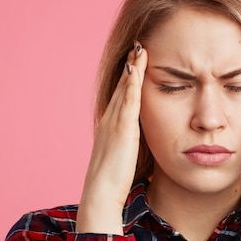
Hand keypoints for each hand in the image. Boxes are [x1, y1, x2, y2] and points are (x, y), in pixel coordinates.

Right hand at [76, 42, 147, 233]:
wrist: (100, 194)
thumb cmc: (112, 182)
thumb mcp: (122, 158)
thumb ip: (128, 146)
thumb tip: (137, 145)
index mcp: (110, 127)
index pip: (120, 97)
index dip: (128, 78)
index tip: (136, 62)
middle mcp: (109, 121)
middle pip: (121, 87)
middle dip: (130, 66)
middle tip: (138, 46)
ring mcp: (114, 124)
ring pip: (124, 89)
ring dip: (132, 68)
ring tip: (140, 48)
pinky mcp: (122, 130)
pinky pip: (127, 102)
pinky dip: (131, 84)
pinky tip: (136, 70)